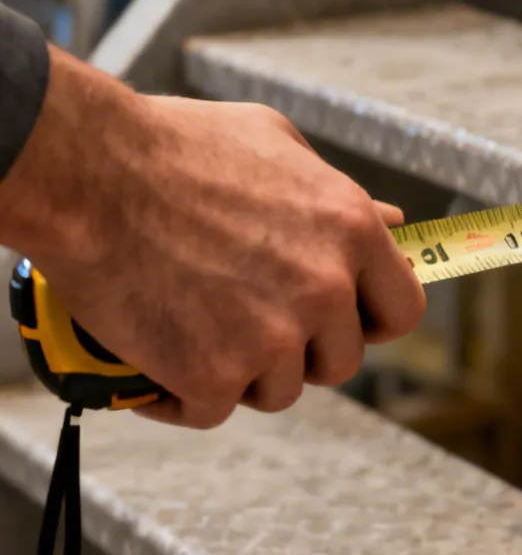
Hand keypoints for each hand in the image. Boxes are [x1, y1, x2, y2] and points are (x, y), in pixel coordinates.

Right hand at [0, 50, 424, 427]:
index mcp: (352, 231)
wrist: (86, 173)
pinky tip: (158, 364)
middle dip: (301, 351)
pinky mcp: (213, 374)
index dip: (369, 322)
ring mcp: (272, 337)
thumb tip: (393, 223)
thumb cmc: (174, 147)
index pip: (401, 311)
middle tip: (247, 323)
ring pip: (279, 390)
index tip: (340, 322)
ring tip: (196, 330)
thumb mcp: (277, 144)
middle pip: (339, 362)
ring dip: (242, 373)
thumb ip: (340, 194)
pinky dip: (181, 396)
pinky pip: (212, 410)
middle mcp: (325, 288)